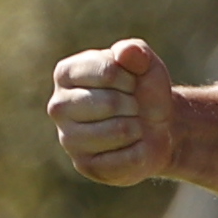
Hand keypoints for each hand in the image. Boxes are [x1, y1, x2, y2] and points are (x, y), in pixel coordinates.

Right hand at [46, 37, 165, 184]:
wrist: (159, 127)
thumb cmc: (143, 90)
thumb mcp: (145, 64)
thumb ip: (135, 52)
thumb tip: (125, 53)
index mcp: (66, 73)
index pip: (108, 72)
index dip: (131, 78)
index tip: (130, 83)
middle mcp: (59, 106)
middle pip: (110, 103)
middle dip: (134, 104)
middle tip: (132, 107)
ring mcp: (68, 139)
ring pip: (119, 131)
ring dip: (138, 127)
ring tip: (132, 125)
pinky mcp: (85, 165)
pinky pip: (126, 158)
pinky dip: (140, 151)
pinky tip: (131, 146)